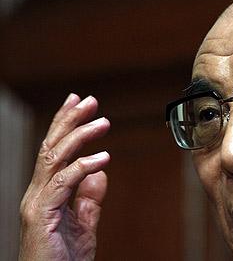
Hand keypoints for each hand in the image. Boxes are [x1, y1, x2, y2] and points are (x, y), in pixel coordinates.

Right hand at [19, 94, 109, 260]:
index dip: (66, 125)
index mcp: (48, 192)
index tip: (80, 104)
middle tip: (88, 100)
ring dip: (78, 135)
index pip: (56, 150)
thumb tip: (100, 173)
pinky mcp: (41, 215)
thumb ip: (90, 199)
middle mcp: (38, 192)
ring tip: (102, 122)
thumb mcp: (83, 225)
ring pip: (55, 157)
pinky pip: (63, 182)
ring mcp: (37, 202)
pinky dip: (83, 166)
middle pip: (52, 146)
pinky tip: (103, 158)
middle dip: (69, 120)